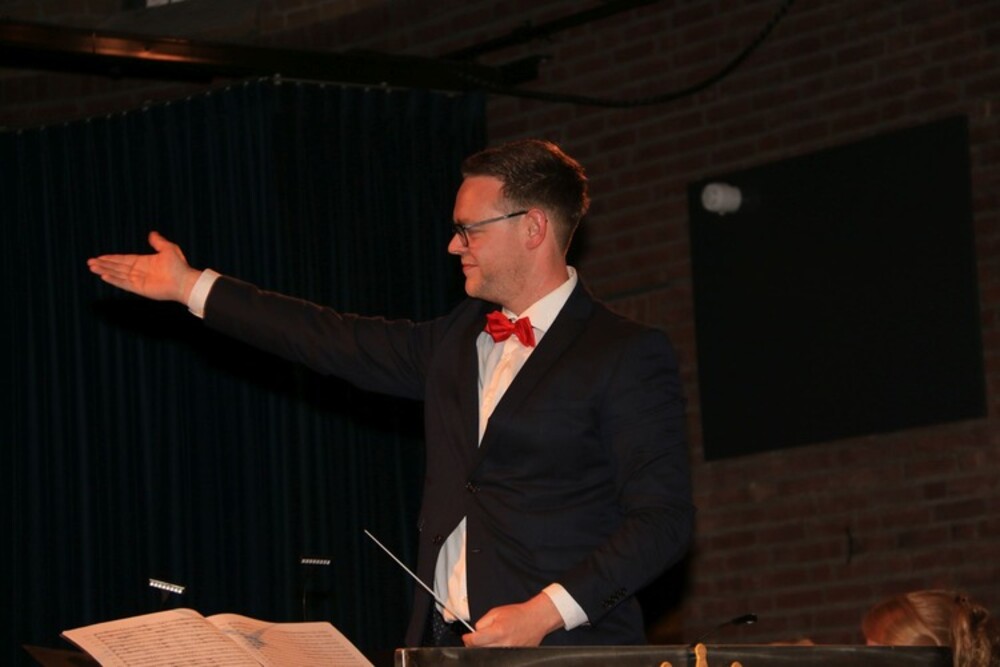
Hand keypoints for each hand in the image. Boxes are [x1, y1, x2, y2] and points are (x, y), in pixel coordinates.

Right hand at [87, 231, 201, 303]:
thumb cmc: (179, 266)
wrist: (185, 281)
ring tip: (92, 267)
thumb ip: (158, 242)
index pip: (123, 260)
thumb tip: (152, 233)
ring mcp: (138, 280)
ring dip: (105, 270)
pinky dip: (114, 280)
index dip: (111, 258)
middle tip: (89, 262)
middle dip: (104, 264)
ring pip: (117, 275)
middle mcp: (139, 271)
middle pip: (117, 267)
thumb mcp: (168, 249)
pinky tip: (104, 276)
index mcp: (143, 262)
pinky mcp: (140, 289)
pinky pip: (124, 283)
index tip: (99, 257)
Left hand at [461, 593, 563, 646]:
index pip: (475, 641)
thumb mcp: (496, 612)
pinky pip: (498, 656)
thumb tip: (474, 632)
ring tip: (488, 640)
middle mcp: (504, 644)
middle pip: (480, 650)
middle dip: (474, 644)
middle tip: (475, 638)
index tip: (466, 637)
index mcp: (498, 631)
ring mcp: (510, 652)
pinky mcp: (514, 656)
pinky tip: (496, 644)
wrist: (536, 619)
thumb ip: (482, 623)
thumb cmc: (518, 614)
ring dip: (484, 648)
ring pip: (488, 655)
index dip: (468, 639)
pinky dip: (494, 651)